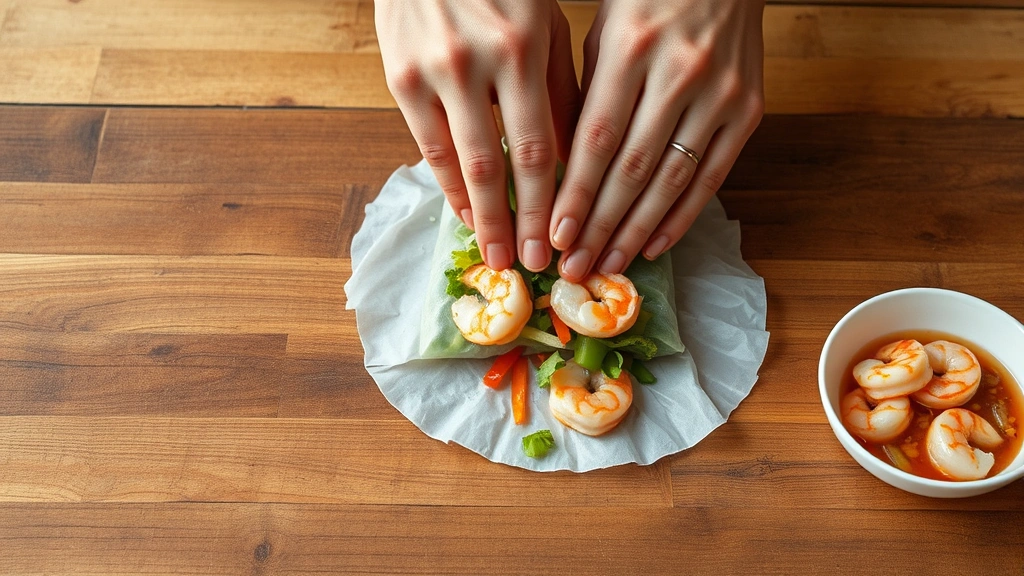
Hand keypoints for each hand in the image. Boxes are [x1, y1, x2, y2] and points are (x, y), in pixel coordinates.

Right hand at [375, 0, 579, 271]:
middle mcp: (474, 64)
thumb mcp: (544, 24)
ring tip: (494, 253)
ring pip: (459, 163)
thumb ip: (562, 90)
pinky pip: (427, 145)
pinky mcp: (399, 77)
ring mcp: (432, 72)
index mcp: (522, 48)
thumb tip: (574, 161)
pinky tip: (464, 213)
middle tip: (527, 267)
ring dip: (479, 216)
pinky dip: (448, 184)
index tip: (560, 242)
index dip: (550, 202)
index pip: (539, 145)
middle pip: (500, 165)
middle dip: (517, 223)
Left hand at [549, 0, 764, 280]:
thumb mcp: (604, 34)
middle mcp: (678, 74)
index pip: (597, 139)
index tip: (557, 235)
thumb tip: (561, 171)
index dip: (577, 194)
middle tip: (576, 267)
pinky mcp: (748, 111)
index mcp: (632, 49)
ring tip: (610, 265)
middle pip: (633, 169)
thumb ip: (585, 97)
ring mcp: (719, 95)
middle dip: (600, 226)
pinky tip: (655, 244)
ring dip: (637, 231)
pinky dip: (682, 216)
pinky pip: (711, 176)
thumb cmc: (648, 0)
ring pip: (672, 180)